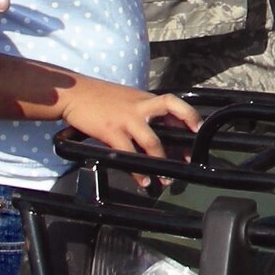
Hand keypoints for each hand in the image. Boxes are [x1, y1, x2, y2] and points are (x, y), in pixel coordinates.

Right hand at [58, 77, 201, 187]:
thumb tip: (156, 126)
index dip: (189, 115)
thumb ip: (142, 110)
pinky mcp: (111, 131)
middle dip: (186, 126)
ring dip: (161, 162)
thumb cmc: (99, 98)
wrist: (74, 94)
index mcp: (144, 98)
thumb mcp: (126, 99)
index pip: (173, 103)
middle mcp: (140, 105)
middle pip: (170, 108)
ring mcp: (126, 118)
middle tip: (191, 153)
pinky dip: (137, 169)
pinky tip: (143, 179)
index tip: (199, 129)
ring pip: (152, 140)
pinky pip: (129, 153)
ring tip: (165, 179)